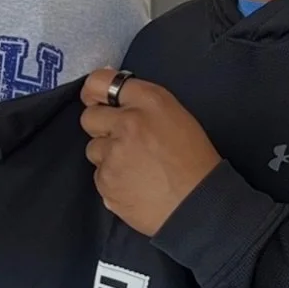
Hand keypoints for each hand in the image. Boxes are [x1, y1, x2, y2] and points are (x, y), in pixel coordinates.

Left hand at [80, 69, 221, 236]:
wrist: (199, 205)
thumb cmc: (195, 161)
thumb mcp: (176, 117)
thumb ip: (143, 105)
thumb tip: (112, 100)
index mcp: (149, 102)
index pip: (99, 82)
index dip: (94, 92)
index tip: (95, 100)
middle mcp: (127, 123)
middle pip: (89, 117)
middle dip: (100, 128)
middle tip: (121, 140)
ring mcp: (113, 154)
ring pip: (93, 149)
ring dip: (108, 156)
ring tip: (135, 168)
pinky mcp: (106, 182)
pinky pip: (99, 175)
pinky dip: (113, 180)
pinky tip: (135, 185)